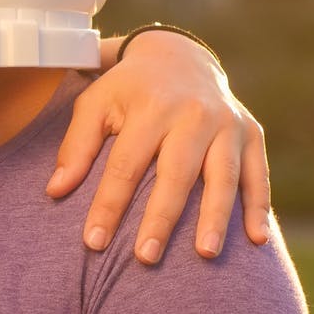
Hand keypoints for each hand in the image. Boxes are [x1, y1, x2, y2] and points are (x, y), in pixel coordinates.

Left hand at [50, 27, 272, 262]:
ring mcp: (227, 123)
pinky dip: (258, 207)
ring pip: (222, 176)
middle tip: (145, 258)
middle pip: (176, 173)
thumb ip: (76, 146)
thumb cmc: (129, 90)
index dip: (108, 205)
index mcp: (151, 106)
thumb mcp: (95, 104)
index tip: (93, 242)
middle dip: (161, 218)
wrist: (180, 55)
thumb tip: (55, 191)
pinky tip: (256, 240)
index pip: (126, 164)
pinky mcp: (251, 132)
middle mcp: (193, 113)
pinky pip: (257, 173)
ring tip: (204, 254)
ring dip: (215, 217)